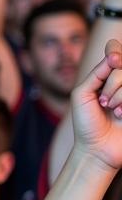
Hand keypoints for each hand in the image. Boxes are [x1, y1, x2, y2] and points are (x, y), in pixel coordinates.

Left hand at [70, 39, 121, 168]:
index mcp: (107, 77)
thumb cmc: (86, 123)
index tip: (113, 60)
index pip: (116, 52)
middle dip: (112, 83)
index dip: (115, 51)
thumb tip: (113, 56)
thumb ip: (96, 73)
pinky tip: (121, 115)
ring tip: (112, 111)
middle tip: (103, 103)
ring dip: (118, 96)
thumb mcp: (82, 94)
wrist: (96, 148)